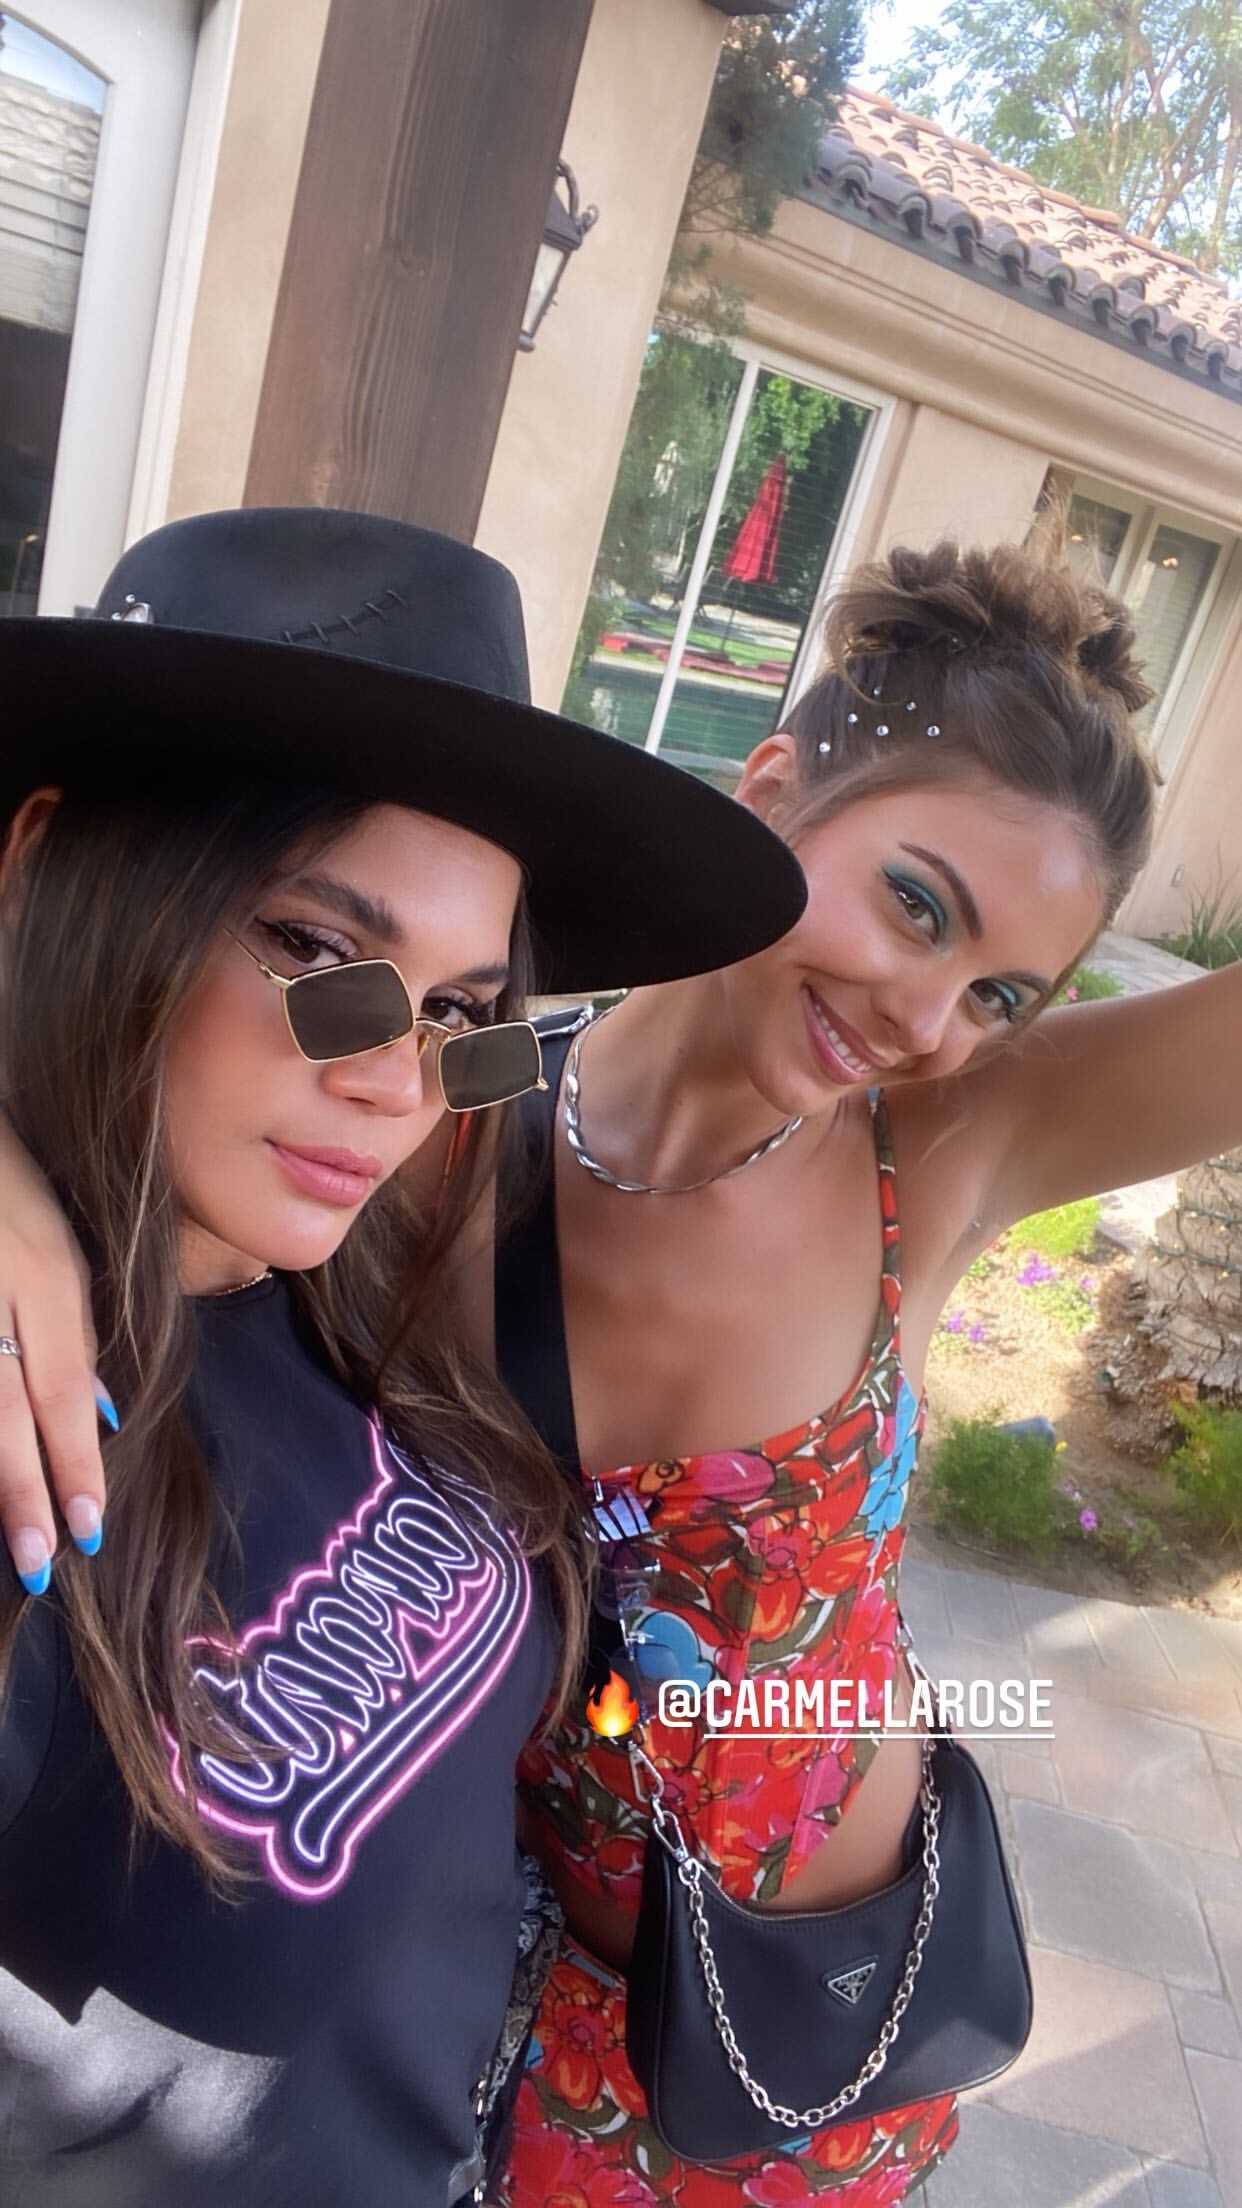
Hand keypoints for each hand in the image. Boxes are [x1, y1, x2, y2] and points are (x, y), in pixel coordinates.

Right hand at [0, 1114, 107, 1595]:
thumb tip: (98, 1416)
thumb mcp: (61, 1247)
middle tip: (43, 1562)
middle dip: (24, 1491)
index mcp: (44, 1276)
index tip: (90, 1524)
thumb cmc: (13, 1189)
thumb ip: (73, 1333)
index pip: (59, 1388)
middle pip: (5, 1408)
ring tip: (13, 1543)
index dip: (73, 1460)